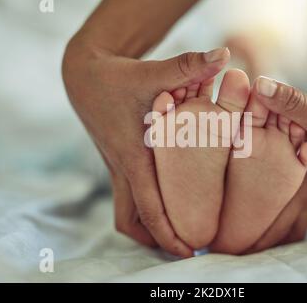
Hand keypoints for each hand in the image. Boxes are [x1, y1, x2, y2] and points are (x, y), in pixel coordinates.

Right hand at [62, 38, 229, 256]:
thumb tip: (222, 55)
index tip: (190, 252)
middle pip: (133, 221)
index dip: (169, 233)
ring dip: (148, 227)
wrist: (84, 75)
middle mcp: (123, 167)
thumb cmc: (119, 76)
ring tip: (177, 233)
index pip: (150, 206)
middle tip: (188, 248)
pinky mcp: (119, 162)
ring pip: (127, 212)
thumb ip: (188, 65)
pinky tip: (167, 199)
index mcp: (133, 155)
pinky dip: (144, 207)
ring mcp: (118, 167)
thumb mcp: (152, 72)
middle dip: (157, 239)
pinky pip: (128, 197)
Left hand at [245, 77, 306, 251]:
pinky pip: (293, 185)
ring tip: (249, 228)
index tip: (237, 250)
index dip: (257, 233)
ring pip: (289, 203)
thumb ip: (292, 103)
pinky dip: (280, 191)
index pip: (279, 215)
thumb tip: (259, 87)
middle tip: (232, 245)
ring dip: (271, 215)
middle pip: (281, 216)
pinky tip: (271, 189)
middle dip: (259, 232)